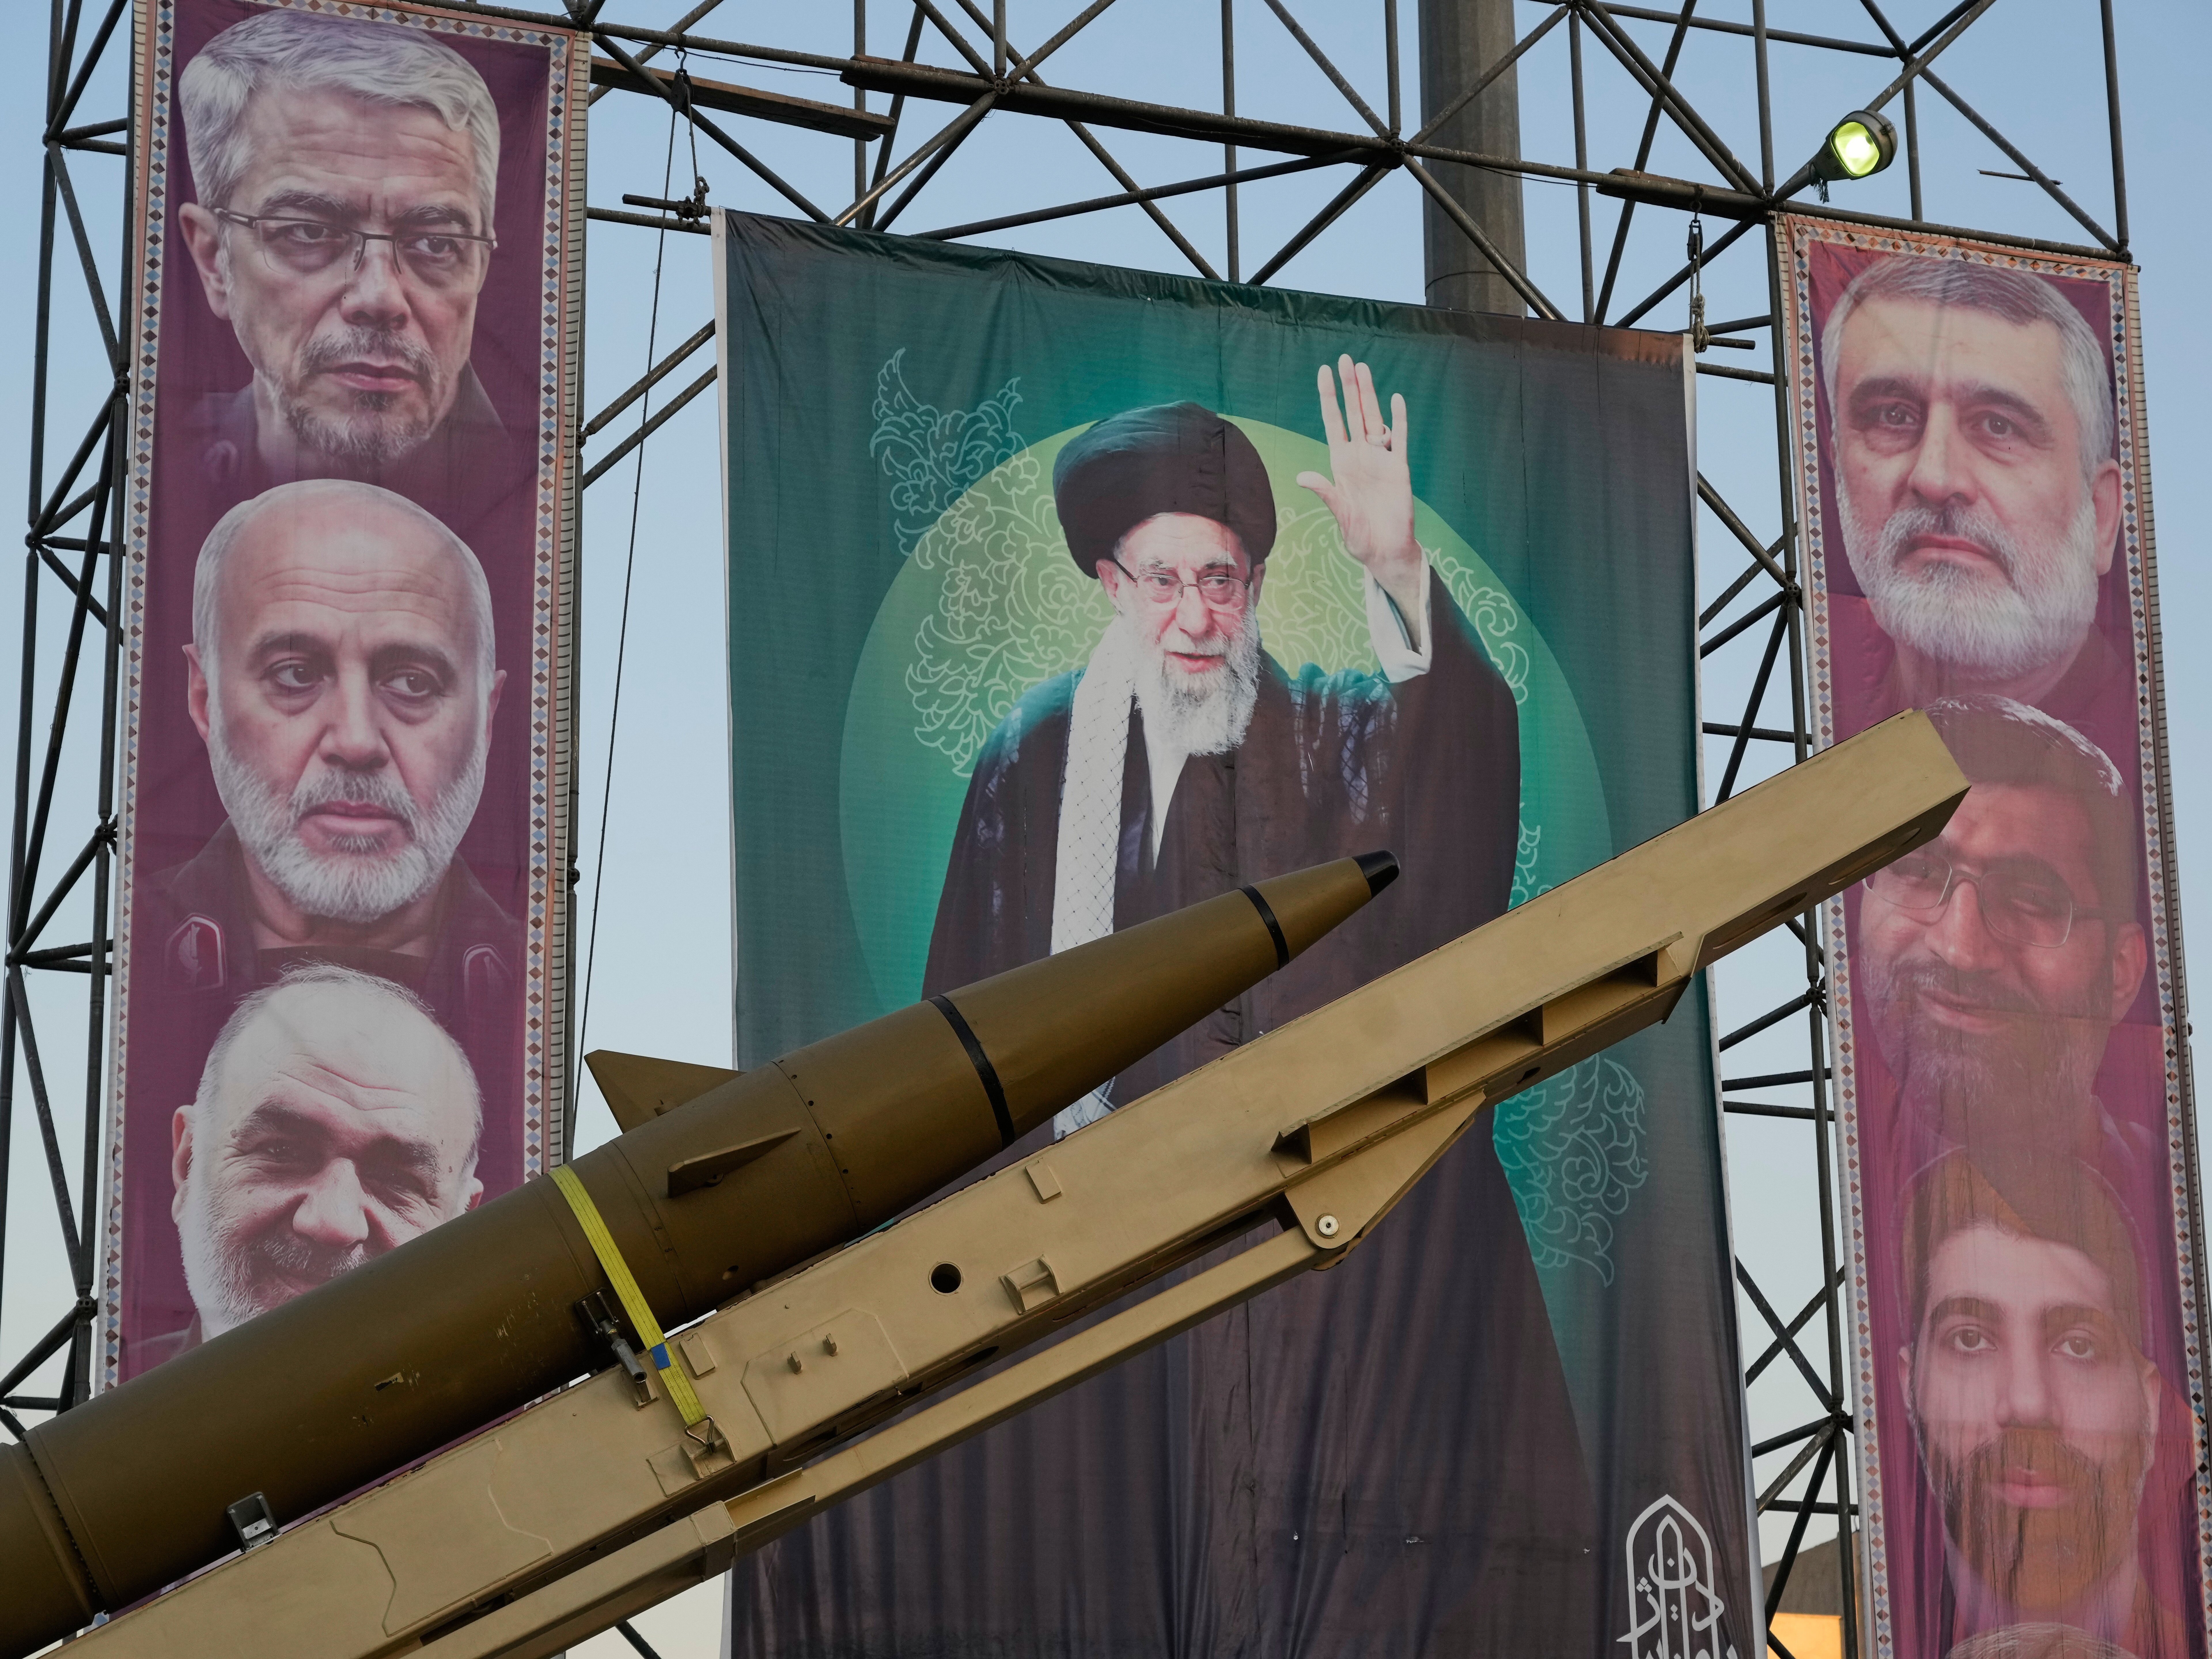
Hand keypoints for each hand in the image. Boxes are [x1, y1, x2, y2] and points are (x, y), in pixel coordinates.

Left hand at [1296, 356, 1424, 643]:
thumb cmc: (1359, 536)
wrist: (1385, 551)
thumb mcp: (1339, 514)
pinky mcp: (1400, 469)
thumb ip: (1325, 493)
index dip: (1329, 397)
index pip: (1333, 422)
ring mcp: (1380, 460)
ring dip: (1370, 394)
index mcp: (1341, 463)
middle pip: (1354, 413)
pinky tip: (1396, 399)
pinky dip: (1398, 420)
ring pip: (1375, 419)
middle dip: (1349, 386)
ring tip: (1364, 368)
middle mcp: (1360, 456)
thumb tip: (1303, 476)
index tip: (1324, 372)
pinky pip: (1400, 439)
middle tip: (1346, 358)